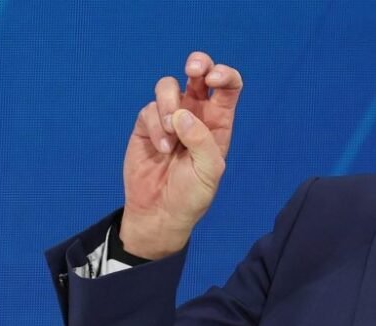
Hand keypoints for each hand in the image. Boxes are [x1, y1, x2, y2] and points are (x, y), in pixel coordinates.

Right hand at [121, 51, 243, 258]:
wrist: (160, 212)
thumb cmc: (191, 194)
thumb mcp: (209, 171)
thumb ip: (201, 141)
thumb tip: (181, 114)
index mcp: (219, 122)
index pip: (228, 87)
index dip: (224, 74)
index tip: (214, 80)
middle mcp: (196, 114)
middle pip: (198, 73)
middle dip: (198, 63)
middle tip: (194, 70)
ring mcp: (170, 117)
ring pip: (168, 86)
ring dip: (169, 103)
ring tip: (172, 133)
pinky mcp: (146, 125)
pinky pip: (149, 109)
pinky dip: (155, 126)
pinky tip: (162, 148)